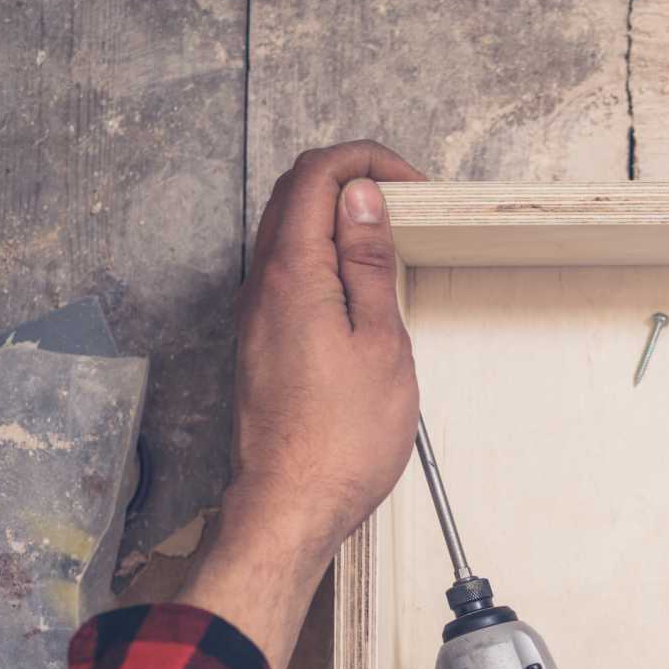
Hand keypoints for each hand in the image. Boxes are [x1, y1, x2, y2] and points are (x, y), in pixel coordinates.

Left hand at [180, 140, 427, 668]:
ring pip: (287, 231)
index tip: (412, 185)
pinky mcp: (261, 340)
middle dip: (350, 180)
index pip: (317, 175)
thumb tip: (363, 199)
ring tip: (388, 242)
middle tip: (404, 205)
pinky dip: (323, 254)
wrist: (291, 506)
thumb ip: (367, 263)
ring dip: (336, 219)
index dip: (365, 162)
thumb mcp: (380, 343)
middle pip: (294, 194)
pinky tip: (359, 285)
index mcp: (293, 272)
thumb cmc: (342, 441)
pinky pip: (286, 270)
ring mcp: (256, 312)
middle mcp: (262, 283)